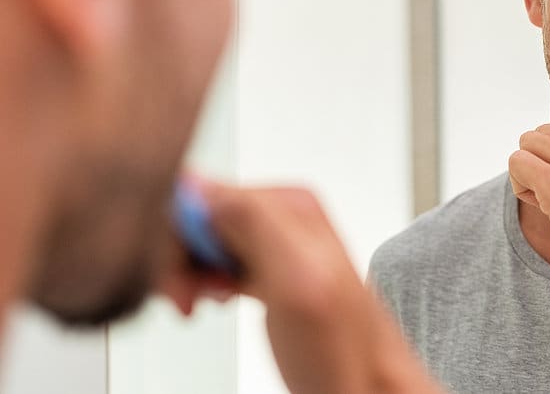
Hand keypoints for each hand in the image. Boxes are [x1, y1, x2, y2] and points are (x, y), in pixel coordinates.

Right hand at [160, 180, 439, 393]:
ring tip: (199, 303)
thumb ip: (252, 223)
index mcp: (289, 203)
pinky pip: (215, 259)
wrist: (366, 388)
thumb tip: (199, 184)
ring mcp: (275, 244)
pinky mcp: (268, 270)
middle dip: (178, 258)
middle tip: (187, 299)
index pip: (199, 192)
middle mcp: (283, 216)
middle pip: (196, 215)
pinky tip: (212, 301)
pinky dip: (201, 282)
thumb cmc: (344, 351)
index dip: (175, 237)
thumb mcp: (297, 280)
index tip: (179, 279)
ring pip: (200, 240)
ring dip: (186, 273)